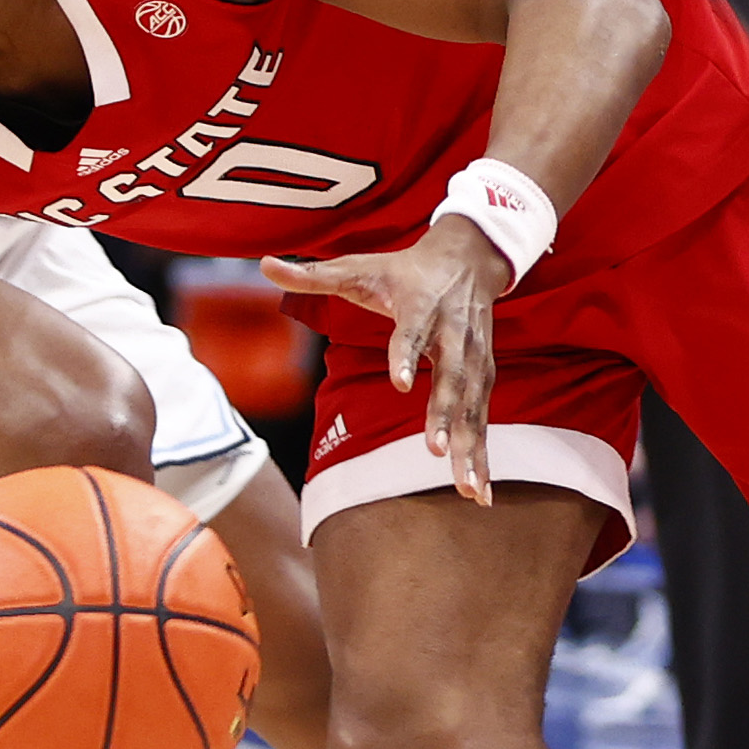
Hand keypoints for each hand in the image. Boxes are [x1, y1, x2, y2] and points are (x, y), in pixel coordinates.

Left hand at [263, 223, 511, 502]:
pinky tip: (480, 490)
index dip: (405, 354)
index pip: (411, 331)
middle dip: (446, 415)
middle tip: (436, 451)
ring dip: (471, 447)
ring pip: (473, 405)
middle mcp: (452, 332)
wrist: (469, 258)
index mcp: (420, 305)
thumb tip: (264, 265)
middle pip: (451, 376)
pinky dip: (483, 454)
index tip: (400, 382)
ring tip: (467, 489)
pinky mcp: (483, 375)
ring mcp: (473, 356)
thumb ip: (312, 275)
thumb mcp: (358, 267)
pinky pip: (482, 418)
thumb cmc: (403, 270)